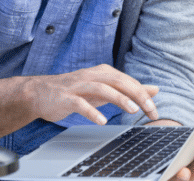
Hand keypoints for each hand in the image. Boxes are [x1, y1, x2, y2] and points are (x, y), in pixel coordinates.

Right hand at [23, 64, 159, 124]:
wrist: (39, 93)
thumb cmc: (74, 91)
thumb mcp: (104, 88)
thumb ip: (128, 89)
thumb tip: (154, 89)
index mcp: (102, 72)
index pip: (128, 80)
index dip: (143, 94)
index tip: (154, 110)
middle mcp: (91, 76)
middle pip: (118, 81)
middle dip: (137, 94)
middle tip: (150, 109)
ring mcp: (78, 86)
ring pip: (102, 88)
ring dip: (119, 98)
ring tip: (132, 110)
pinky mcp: (65, 98)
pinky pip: (80, 104)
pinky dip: (92, 112)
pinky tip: (101, 121)